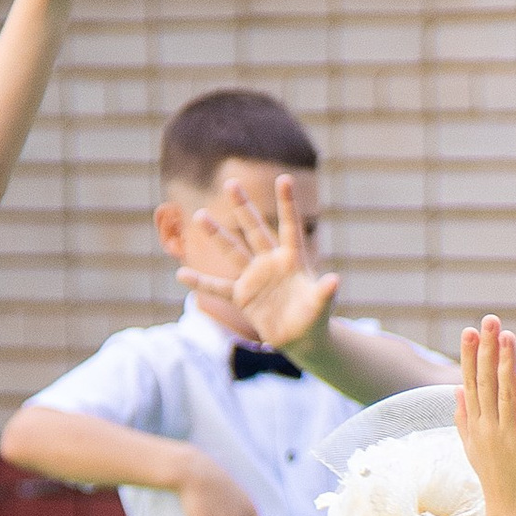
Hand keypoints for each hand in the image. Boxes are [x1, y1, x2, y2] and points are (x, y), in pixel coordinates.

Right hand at [175, 174, 337, 351]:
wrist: (301, 338)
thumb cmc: (315, 317)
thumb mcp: (322, 306)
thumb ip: (325, 293)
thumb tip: (335, 280)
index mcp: (293, 259)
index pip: (289, 226)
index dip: (287, 204)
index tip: (285, 178)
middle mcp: (270, 262)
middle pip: (255, 230)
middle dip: (244, 207)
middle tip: (231, 183)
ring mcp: (254, 278)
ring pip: (233, 252)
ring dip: (217, 235)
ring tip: (199, 216)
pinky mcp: (242, 296)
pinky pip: (218, 288)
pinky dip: (201, 283)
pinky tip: (181, 274)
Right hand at [454, 317, 515, 515]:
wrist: (513, 515)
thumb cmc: (497, 481)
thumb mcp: (474, 447)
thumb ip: (464, 418)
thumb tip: (456, 390)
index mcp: (476, 426)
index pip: (471, 384)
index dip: (470, 356)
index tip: (469, 330)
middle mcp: (489, 428)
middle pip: (486, 382)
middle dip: (487, 350)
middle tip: (489, 320)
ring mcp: (509, 437)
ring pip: (506, 394)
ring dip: (506, 364)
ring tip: (507, 336)